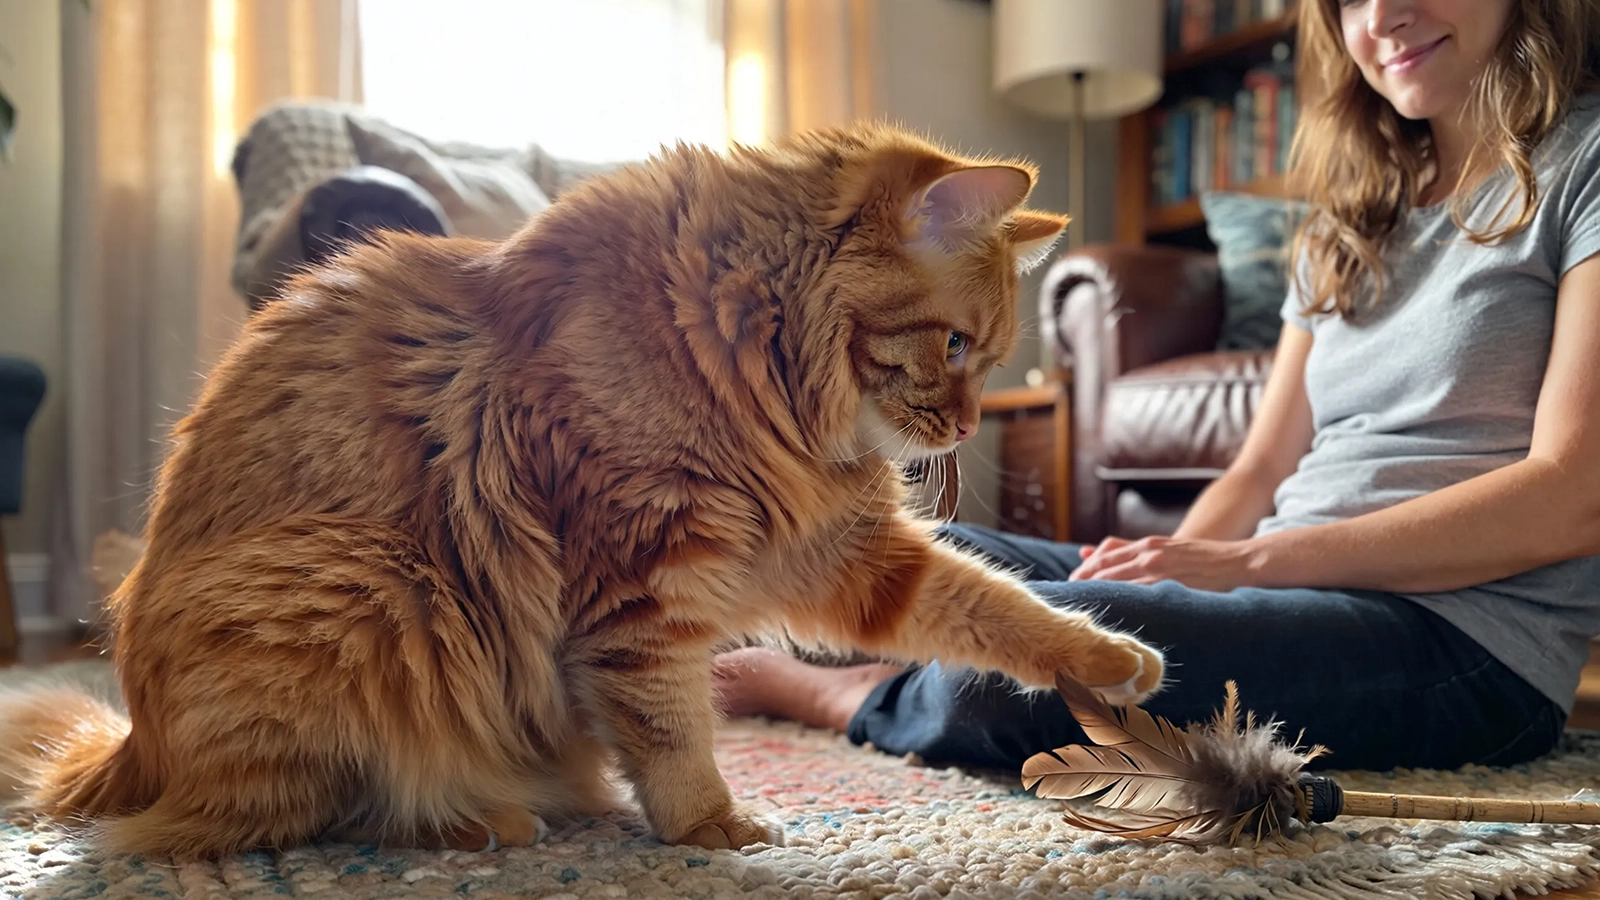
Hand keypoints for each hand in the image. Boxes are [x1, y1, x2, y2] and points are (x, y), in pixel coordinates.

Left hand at [1071, 535, 1265, 591]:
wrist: (1239, 561)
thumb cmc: (1201, 559)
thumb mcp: (1166, 549)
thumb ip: (1135, 552)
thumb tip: (1094, 551)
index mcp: (1147, 545)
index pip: (1104, 558)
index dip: (1083, 573)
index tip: (1069, 586)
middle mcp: (1150, 553)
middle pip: (1104, 569)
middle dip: (1083, 584)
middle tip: (1066, 601)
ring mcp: (1161, 567)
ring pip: (1118, 581)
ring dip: (1098, 594)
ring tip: (1081, 609)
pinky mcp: (1174, 583)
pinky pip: (1141, 594)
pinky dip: (1124, 601)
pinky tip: (1112, 613)